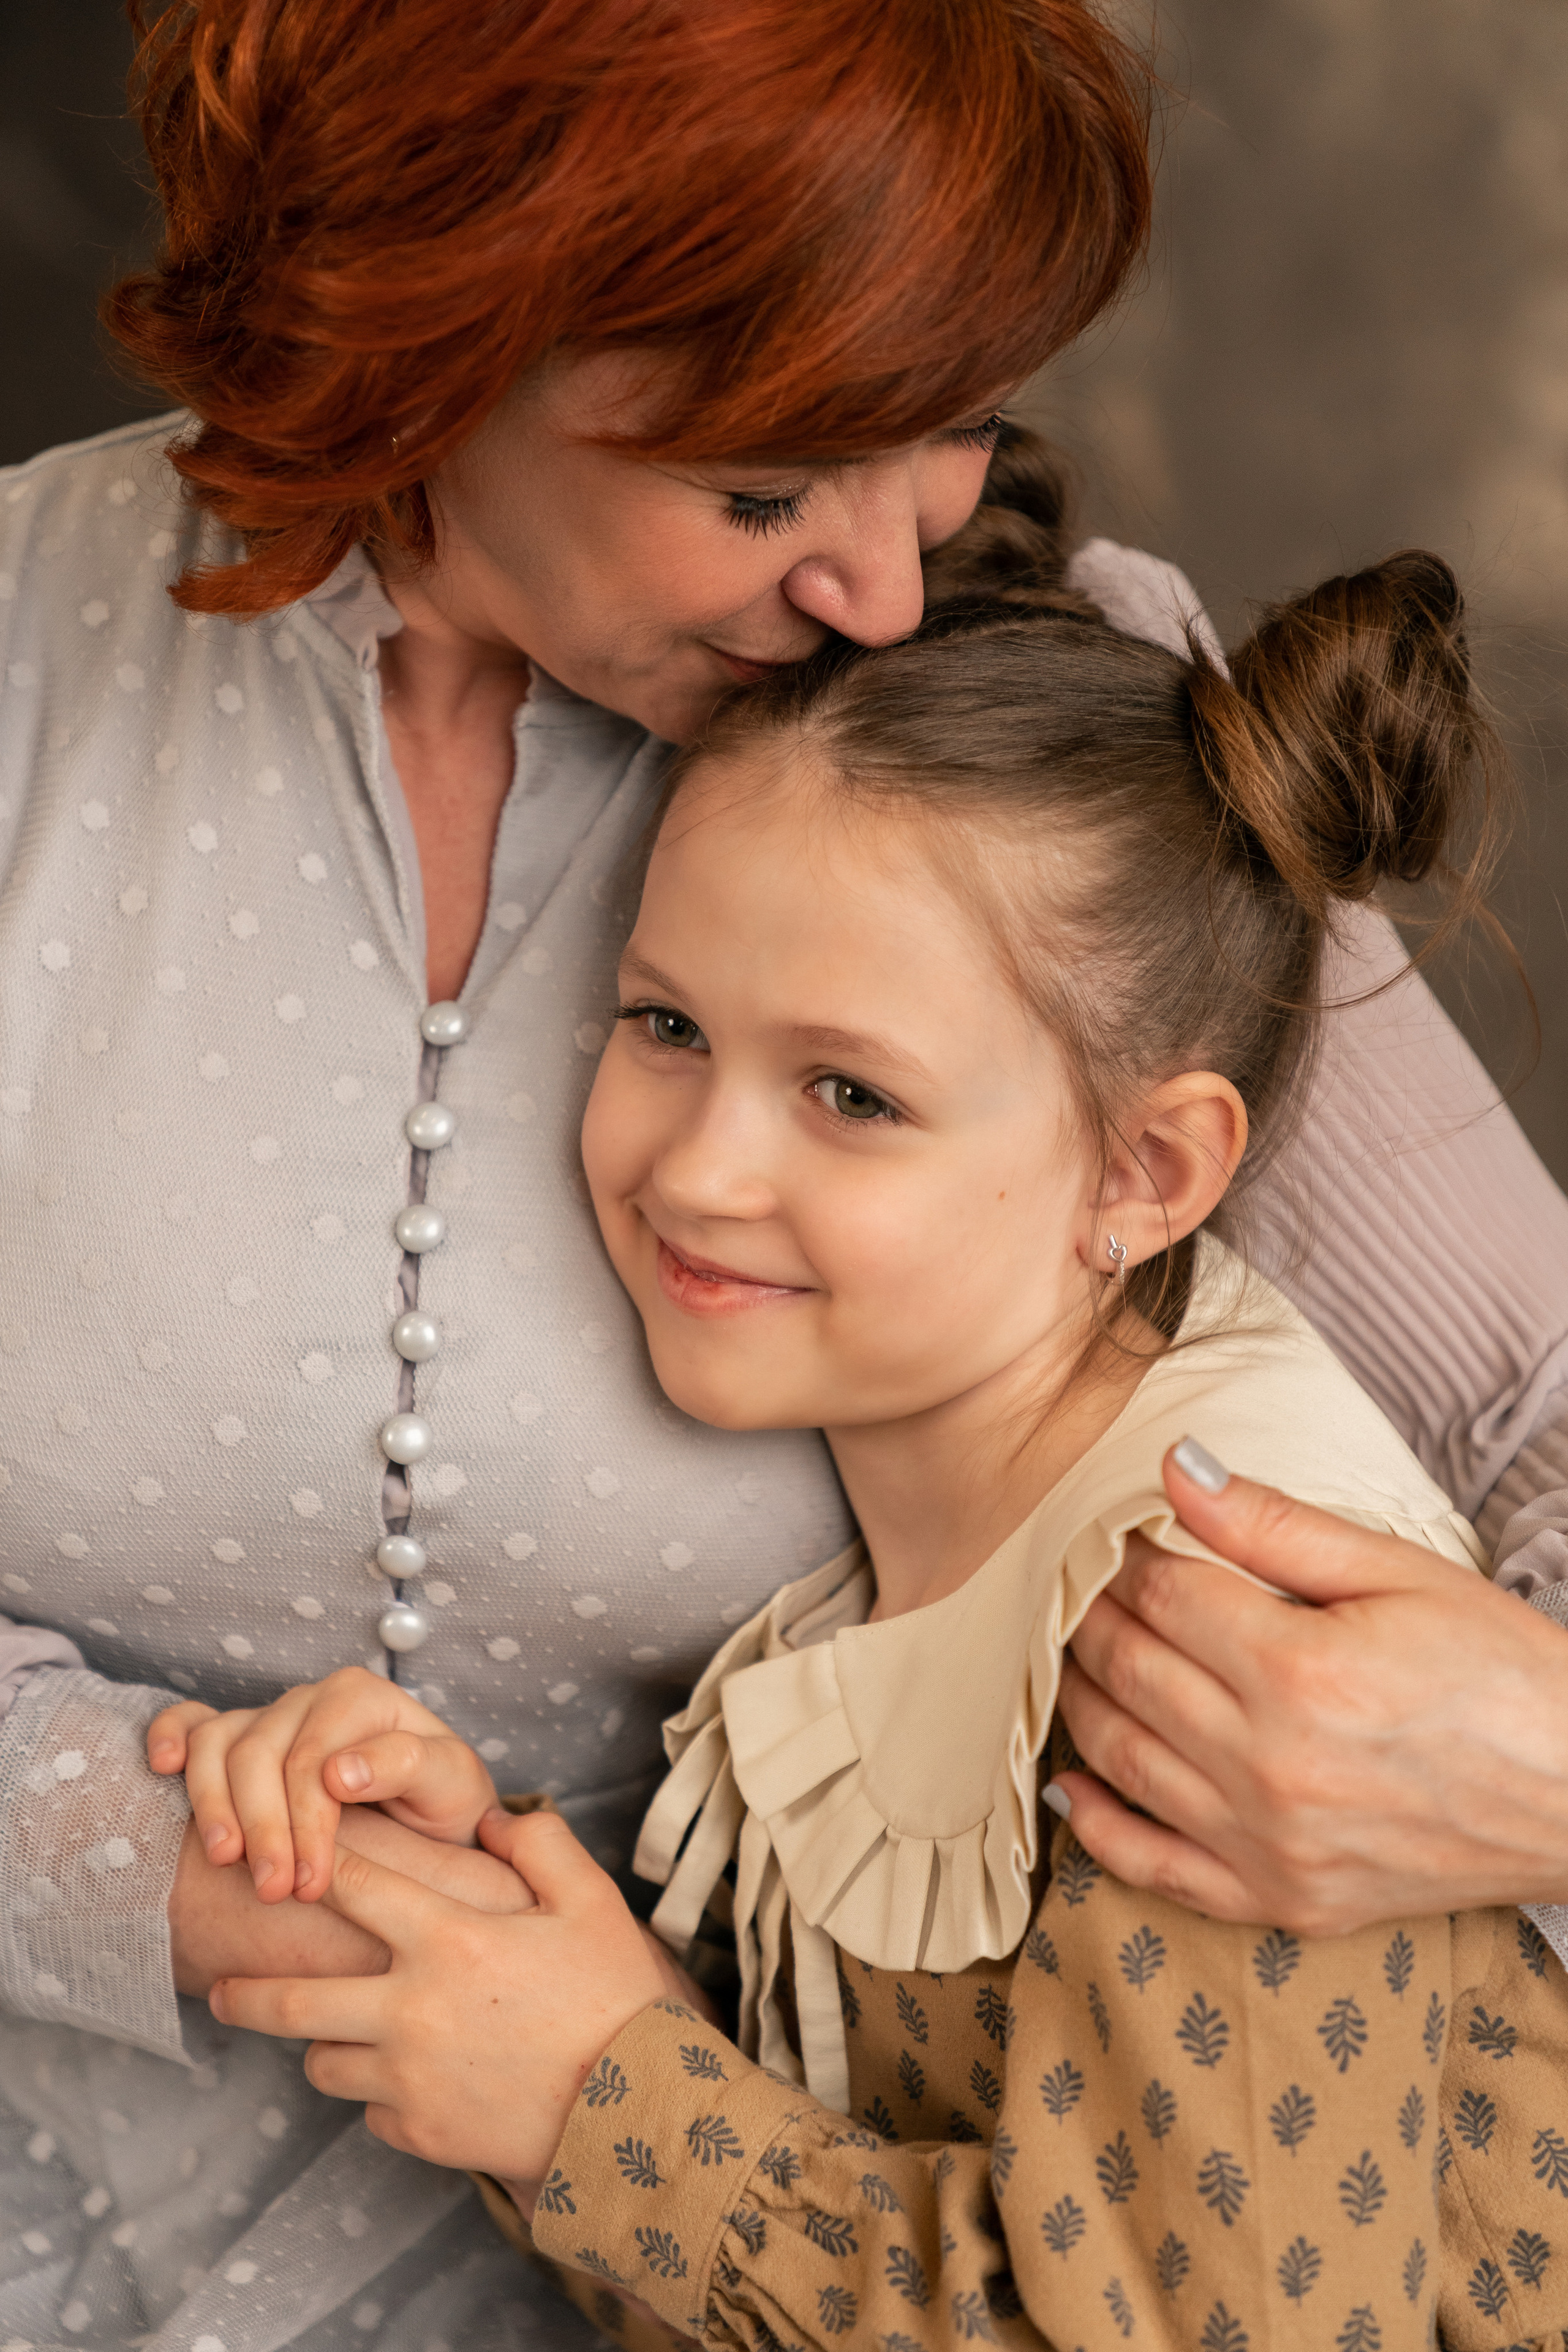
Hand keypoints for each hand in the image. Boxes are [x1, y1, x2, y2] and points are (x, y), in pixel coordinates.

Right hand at [148, 1666, 498, 1900]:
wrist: (432, 1814)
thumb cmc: (442, 1802)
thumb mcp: (452, 1784)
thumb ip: (409, 1766)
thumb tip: (339, 1771)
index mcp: (364, 1700)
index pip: (315, 1757)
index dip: (307, 1823)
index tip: (309, 1883)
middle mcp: (312, 1699)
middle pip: (261, 1753)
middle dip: (262, 1828)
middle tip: (271, 1891)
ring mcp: (271, 1714)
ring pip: (219, 1744)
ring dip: (213, 1805)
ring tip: (226, 1861)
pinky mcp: (239, 1735)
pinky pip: (192, 1721)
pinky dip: (172, 1735)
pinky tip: (164, 1767)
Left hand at [208, 1808, 666, 2181]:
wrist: (633, 2113)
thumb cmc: (615, 1998)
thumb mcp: (591, 1901)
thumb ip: (540, 1845)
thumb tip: (495, 1821)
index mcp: (447, 1940)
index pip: (353, 1886)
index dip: (317, 1862)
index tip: (286, 1854)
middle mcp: (409, 2009)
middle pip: (291, 2002)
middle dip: (243, 1991)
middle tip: (217, 1987)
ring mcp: (407, 2077)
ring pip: (322, 2061)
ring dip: (323, 2043)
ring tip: (332, 2033)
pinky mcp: (418, 2131)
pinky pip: (370, 2110)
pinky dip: (378, 2094)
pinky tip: (410, 2079)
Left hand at [1055, 1442, 1567, 1933]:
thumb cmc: (1502, 1672)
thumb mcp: (1400, 1572)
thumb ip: (1274, 1523)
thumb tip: (1172, 1468)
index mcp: (1300, 1672)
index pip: (1162, 1596)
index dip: (1126, 1556)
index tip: (1117, 1535)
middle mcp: (1272, 1768)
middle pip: (1131, 1672)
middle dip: (1093, 1617)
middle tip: (1082, 1584)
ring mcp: (1272, 1847)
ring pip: (1123, 1760)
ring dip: (1082, 1699)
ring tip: (1076, 1655)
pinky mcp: (1284, 1903)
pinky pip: (1156, 1870)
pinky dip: (1097, 1828)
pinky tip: (1072, 1786)